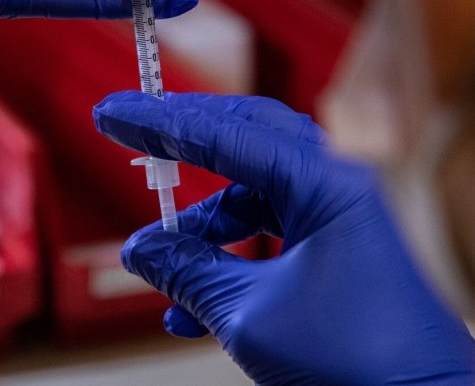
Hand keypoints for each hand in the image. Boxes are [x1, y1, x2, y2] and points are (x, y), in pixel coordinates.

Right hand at [94, 91, 474, 385]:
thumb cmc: (360, 362)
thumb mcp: (251, 315)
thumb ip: (190, 272)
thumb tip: (142, 250)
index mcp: (326, 182)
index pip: (226, 135)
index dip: (161, 124)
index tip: (114, 112)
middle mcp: (340, 186)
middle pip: (247, 141)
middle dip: (186, 146)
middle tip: (136, 141)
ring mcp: (344, 216)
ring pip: (257, 194)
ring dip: (205, 226)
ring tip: (163, 263)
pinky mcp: (343, 249)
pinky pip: (274, 234)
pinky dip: (233, 258)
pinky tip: (194, 307)